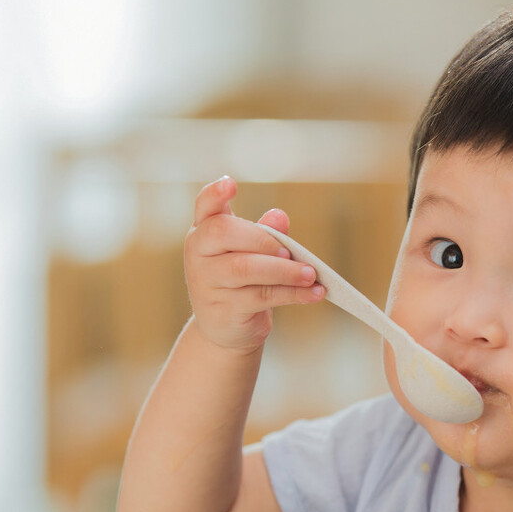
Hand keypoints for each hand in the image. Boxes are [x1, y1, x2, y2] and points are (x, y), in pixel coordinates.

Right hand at [184, 176, 323, 352]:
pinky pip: (261, 297)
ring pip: (244, 268)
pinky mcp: (223, 310)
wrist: (225, 328)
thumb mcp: (252, 253)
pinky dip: (292, 294)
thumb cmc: (241, 280)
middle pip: (223, 232)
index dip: (215, 193)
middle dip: (261, 238)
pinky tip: (314, 293)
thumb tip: (279, 216)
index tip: (231, 183)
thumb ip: (266, 233)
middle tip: (289, 252)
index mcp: (204, 231)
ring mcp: (206, 283)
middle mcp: (198, 254)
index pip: (204, 205)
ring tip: (310, 274)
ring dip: (284, 270)